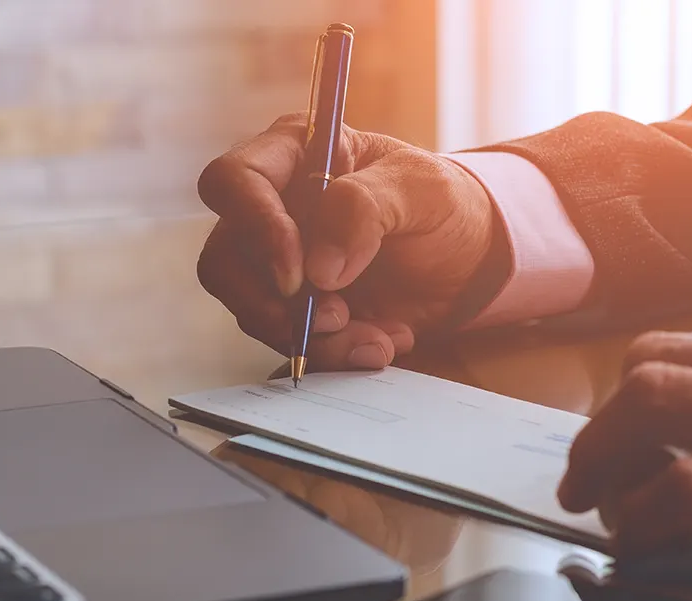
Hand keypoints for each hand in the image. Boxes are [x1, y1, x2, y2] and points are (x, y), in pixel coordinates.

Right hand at [195, 113, 501, 370]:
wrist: (467, 262)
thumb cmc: (441, 204)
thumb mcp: (422, 190)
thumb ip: (366, 209)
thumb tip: (318, 268)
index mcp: (292, 154)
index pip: (232, 183)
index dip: (255, 229)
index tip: (298, 275)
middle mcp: (270, 209)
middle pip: (224, 262)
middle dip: (276, 305)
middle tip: (337, 319)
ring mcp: (276, 266)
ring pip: (253, 313)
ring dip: (314, 339)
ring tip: (378, 339)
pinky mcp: (294, 312)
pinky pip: (287, 343)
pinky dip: (333, 355)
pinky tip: (382, 341)